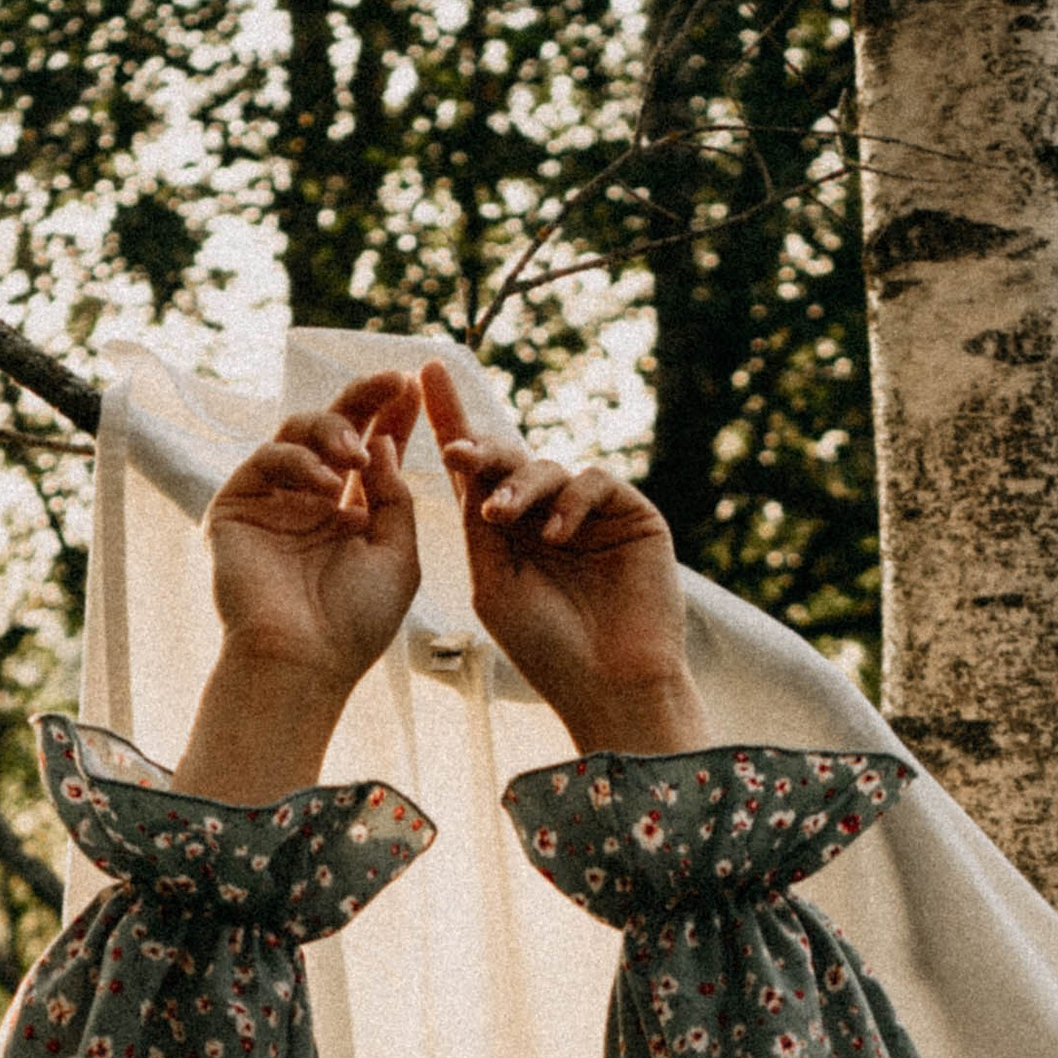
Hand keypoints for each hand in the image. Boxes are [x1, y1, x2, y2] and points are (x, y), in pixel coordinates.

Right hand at [203, 372, 422, 692]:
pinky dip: (298, 461)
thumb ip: (395, 496)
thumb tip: (382, 439)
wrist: (302, 661)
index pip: (370, 452)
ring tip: (356, 453)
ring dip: (333, 430)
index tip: (416, 388)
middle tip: (393, 382)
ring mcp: (271, 499)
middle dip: (364, 400)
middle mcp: (308, 501)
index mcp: (348, 515)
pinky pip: (267, 458)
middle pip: (333, 429)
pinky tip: (324, 482)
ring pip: (297, 431)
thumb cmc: (354, 623)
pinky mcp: (237, 504)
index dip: (392, 418)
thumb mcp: (397, 555)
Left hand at [421, 359, 705, 754]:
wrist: (610, 686)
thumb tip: (463, 463)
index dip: (450, 419)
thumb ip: (477, 524)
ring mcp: (591, 515)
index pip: (476, 471)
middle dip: (481, 452)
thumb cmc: (547, 649)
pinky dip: (570, 499)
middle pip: (508, 459)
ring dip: (520, 485)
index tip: (425, 371)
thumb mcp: (492, 582)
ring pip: (547, 466)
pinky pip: (593, 480)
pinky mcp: (633, 515)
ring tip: (505, 519)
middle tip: (458, 457)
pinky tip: (558, 533)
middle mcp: (547, 517)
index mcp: (509, 536)